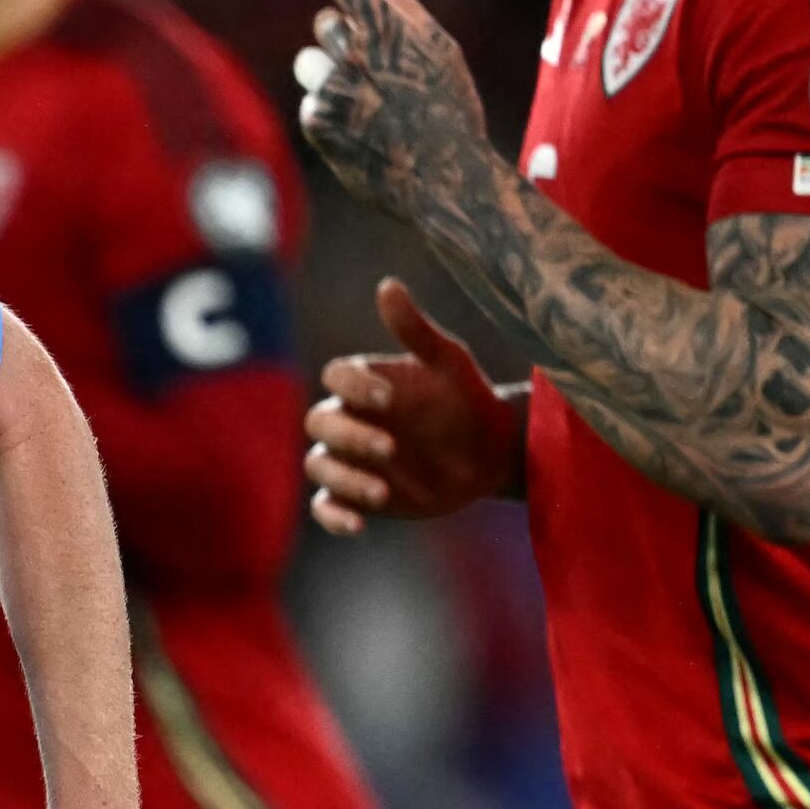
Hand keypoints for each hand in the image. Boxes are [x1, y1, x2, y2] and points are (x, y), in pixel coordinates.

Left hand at [295, 0, 490, 225]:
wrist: (443, 179)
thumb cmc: (450, 110)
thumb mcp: (441, 52)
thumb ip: (401, 9)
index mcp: (387, 25)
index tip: (358, 7)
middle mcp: (355, 50)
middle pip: (324, 23)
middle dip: (342, 41)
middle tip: (372, 71)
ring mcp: (332, 86)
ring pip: (307, 62)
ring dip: (327, 77)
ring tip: (362, 103)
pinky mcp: (317, 121)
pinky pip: (311, 104)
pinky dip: (330, 117)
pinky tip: (359, 133)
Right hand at [306, 278, 522, 533]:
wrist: (489, 453)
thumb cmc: (467, 400)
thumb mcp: (449, 363)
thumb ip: (415, 330)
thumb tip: (387, 285)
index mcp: (364, 381)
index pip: (336, 376)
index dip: (354, 386)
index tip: (389, 399)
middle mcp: (349, 417)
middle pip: (320, 422)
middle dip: (350, 436)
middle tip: (390, 448)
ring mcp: (350, 458)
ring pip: (319, 465)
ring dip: (344, 478)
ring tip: (383, 491)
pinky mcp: (356, 496)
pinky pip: (327, 507)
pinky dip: (335, 516)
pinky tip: (361, 523)